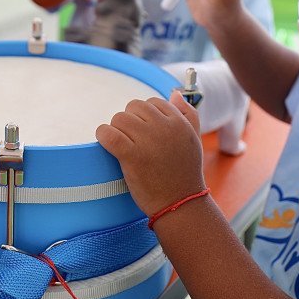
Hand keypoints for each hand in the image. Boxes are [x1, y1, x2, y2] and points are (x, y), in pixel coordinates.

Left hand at [97, 90, 205, 216]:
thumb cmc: (184, 173)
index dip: (145, 117)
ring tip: (123, 146)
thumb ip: (187, 114)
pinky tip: (108, 144)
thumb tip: (175, 93)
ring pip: (119, 118)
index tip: (145, 134)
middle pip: (133, 107)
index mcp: (179, 123)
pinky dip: (103, 136)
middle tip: (133, 142)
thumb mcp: (194, 140)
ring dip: (116, 130)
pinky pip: (108, 133)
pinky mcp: (131, 155)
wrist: (180, 204)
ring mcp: (148, 141)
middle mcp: (164, 128)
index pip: (153, 102)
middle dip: (130, 122)